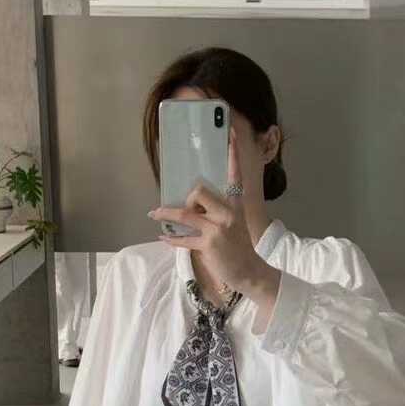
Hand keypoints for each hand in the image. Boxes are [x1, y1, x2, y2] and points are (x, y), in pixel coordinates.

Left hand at [149, 129, 280, 308]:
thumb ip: (218, 211)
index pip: (235, 174)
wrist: (250, 272)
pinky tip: (163, 237)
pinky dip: (171, 238)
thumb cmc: (239, 248)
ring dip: (166, 213)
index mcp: (236, 204)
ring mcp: (218, 229)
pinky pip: (183, 239)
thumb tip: (193, 204)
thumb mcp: (235, 224)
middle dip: (187, 198)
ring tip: (155, 213)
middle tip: (185, 207)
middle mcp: (228, 213)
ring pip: (186, 214)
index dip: (232, 153)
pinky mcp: (209, 245)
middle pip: (200, 191)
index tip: (231, 133)